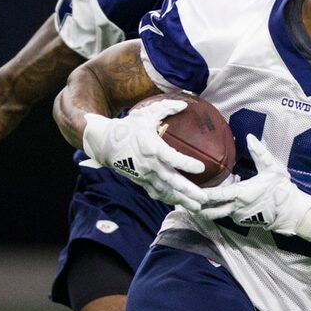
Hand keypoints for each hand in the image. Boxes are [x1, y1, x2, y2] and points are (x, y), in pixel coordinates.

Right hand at [82, 99, 207, 210]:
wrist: (105, 144)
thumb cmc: (128, 127)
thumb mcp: (145, 114)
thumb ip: (166, 108)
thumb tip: (184, 104)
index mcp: (151, 147)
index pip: (172, 158)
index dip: (186, 164)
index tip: (201, 167)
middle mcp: (149, 165)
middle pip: (172, 181)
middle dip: (188, 191)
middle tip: (204, 199)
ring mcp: (144, 176)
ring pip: (166, 191)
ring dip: (182, 200)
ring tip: (198, 207)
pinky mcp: (141, 182)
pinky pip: (157, 193)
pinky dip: (169, 199)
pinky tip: (181, 203)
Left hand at [198, 134, 310, 239]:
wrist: (292, 213)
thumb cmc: (282, 190)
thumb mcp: (272, 168)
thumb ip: (260, 153)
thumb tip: (249, 136)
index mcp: (242, 195)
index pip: (217, 195)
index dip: (202, 193)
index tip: (189, 189)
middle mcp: (236, 208)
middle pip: (209, 211)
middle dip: (195, 205)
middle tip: (181, 197)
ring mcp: (237, 216)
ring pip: (215, 214)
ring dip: (204, 208)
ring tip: (190, 200)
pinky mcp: (241, 221)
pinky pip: (224, 214)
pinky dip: (216, 208)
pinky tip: (210, 200)